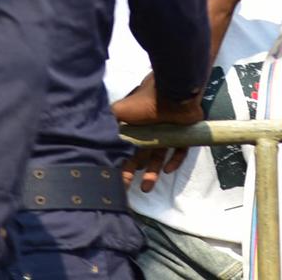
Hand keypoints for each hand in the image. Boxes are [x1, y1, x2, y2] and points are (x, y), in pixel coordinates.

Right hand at [113, 74, 201, 191]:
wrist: (174, 93)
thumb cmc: (145, 103)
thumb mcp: (121, 110)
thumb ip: (111, 121)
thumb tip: (98, 134)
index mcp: (137, 122)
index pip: (128, 145)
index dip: (122, 160)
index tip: (116, 175)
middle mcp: (151, 127)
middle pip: (142, 153)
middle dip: (132, 169)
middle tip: (126, 186)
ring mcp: (168, 130)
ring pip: (159, 154)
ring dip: (152, 171)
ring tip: (145, 188)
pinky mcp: (183, 133)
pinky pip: (180, 150)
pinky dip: (174, 161)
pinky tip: (167, 170)